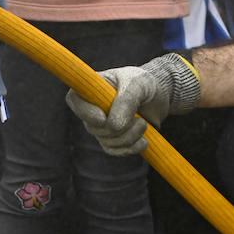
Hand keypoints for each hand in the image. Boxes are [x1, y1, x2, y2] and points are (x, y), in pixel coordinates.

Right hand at [65, 53, 201, 155]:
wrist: (159, 96)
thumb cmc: (144, 83)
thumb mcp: (137, 85)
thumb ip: (125, 101)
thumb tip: (112, 125)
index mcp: (91, 87)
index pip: (74, 100)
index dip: (85, 112)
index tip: (104, 117)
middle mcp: (92, 107)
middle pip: (93, 127)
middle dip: (119, 127)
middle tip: (139, 118)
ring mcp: (101, 125)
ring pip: (106, 141)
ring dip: (129, 137)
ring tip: (144, 124)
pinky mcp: (113, 139)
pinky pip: (115, 151)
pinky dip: (131, 148)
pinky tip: (144, 141)